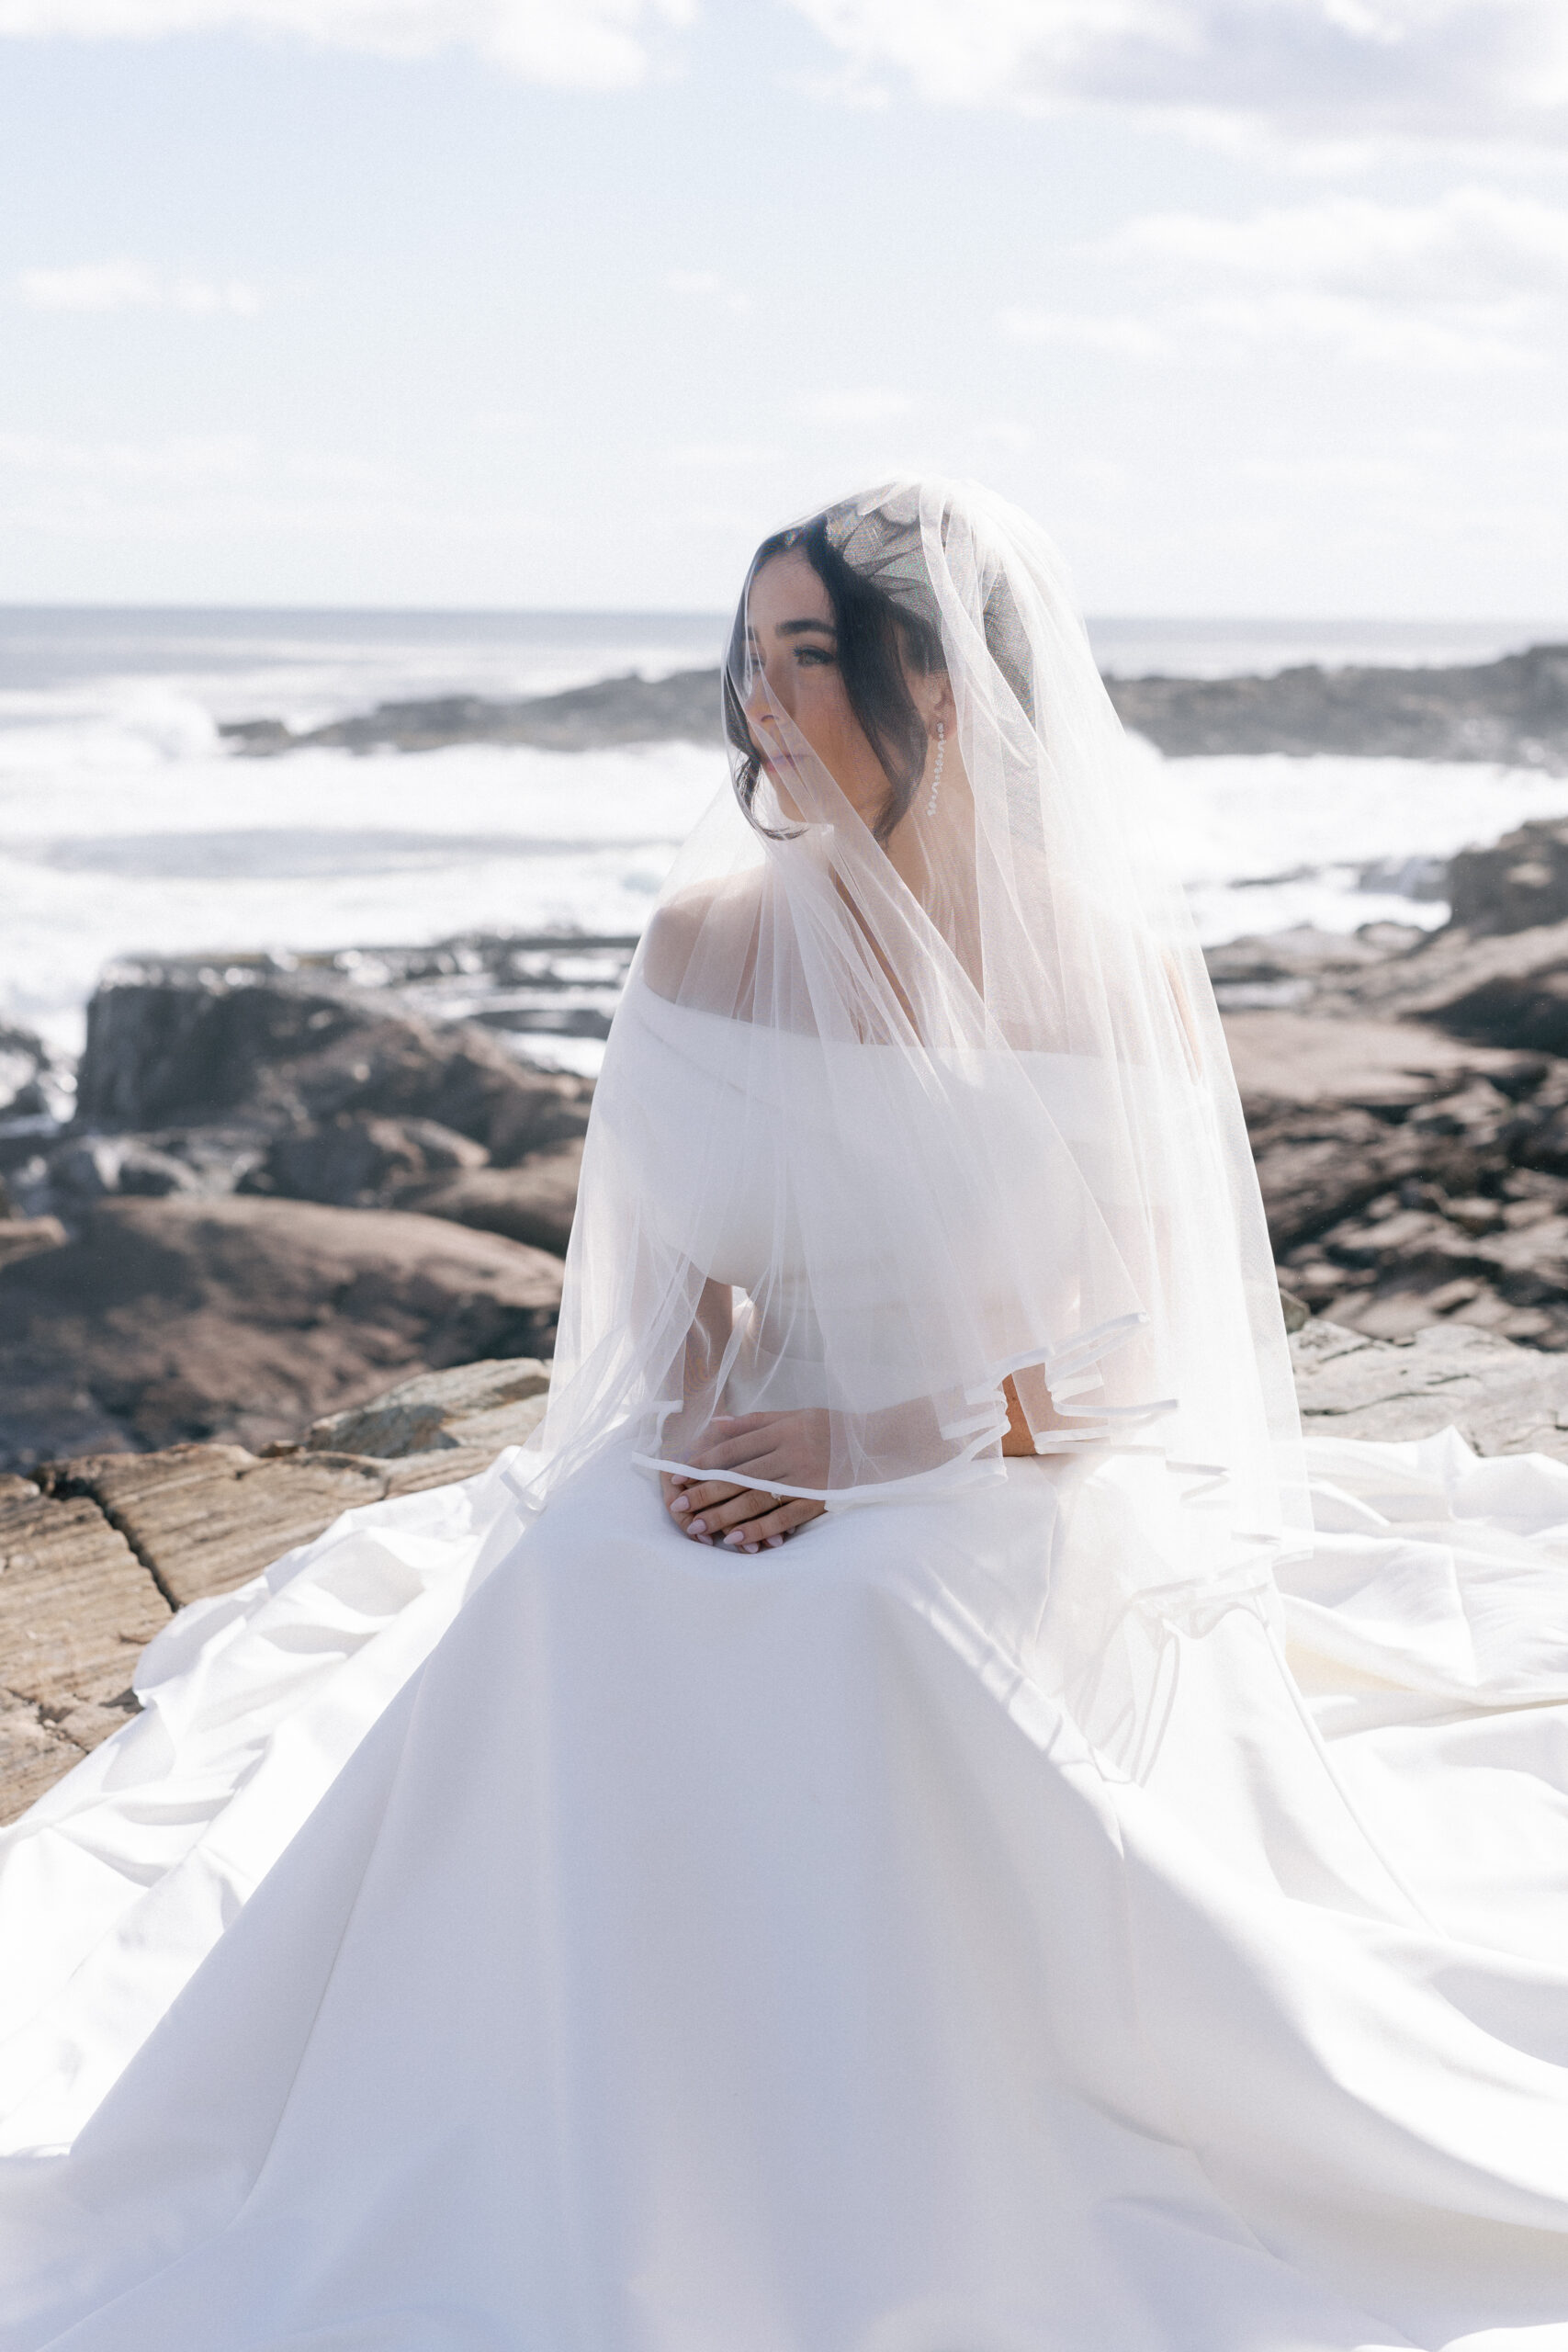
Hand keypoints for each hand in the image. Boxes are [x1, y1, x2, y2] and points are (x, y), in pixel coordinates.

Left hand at [660, 1410, 829, 1551]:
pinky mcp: (818, 1501)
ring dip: (724, 1515)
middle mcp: (791, 1454)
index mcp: (783, 1430)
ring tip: (698, 1528)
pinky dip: (758, 1530)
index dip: (702, 1464)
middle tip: (678, 1507)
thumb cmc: (832, 1427)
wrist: (878, 1444)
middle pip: (739, 1477)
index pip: (733, 1449)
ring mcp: (805, 1480)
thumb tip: (715, 1425)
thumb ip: (754, 1421)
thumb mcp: (795, 1414)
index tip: (677, 1477)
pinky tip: (736, 1540)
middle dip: (704, 1493)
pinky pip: (783, 1518)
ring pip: (757, 1499)